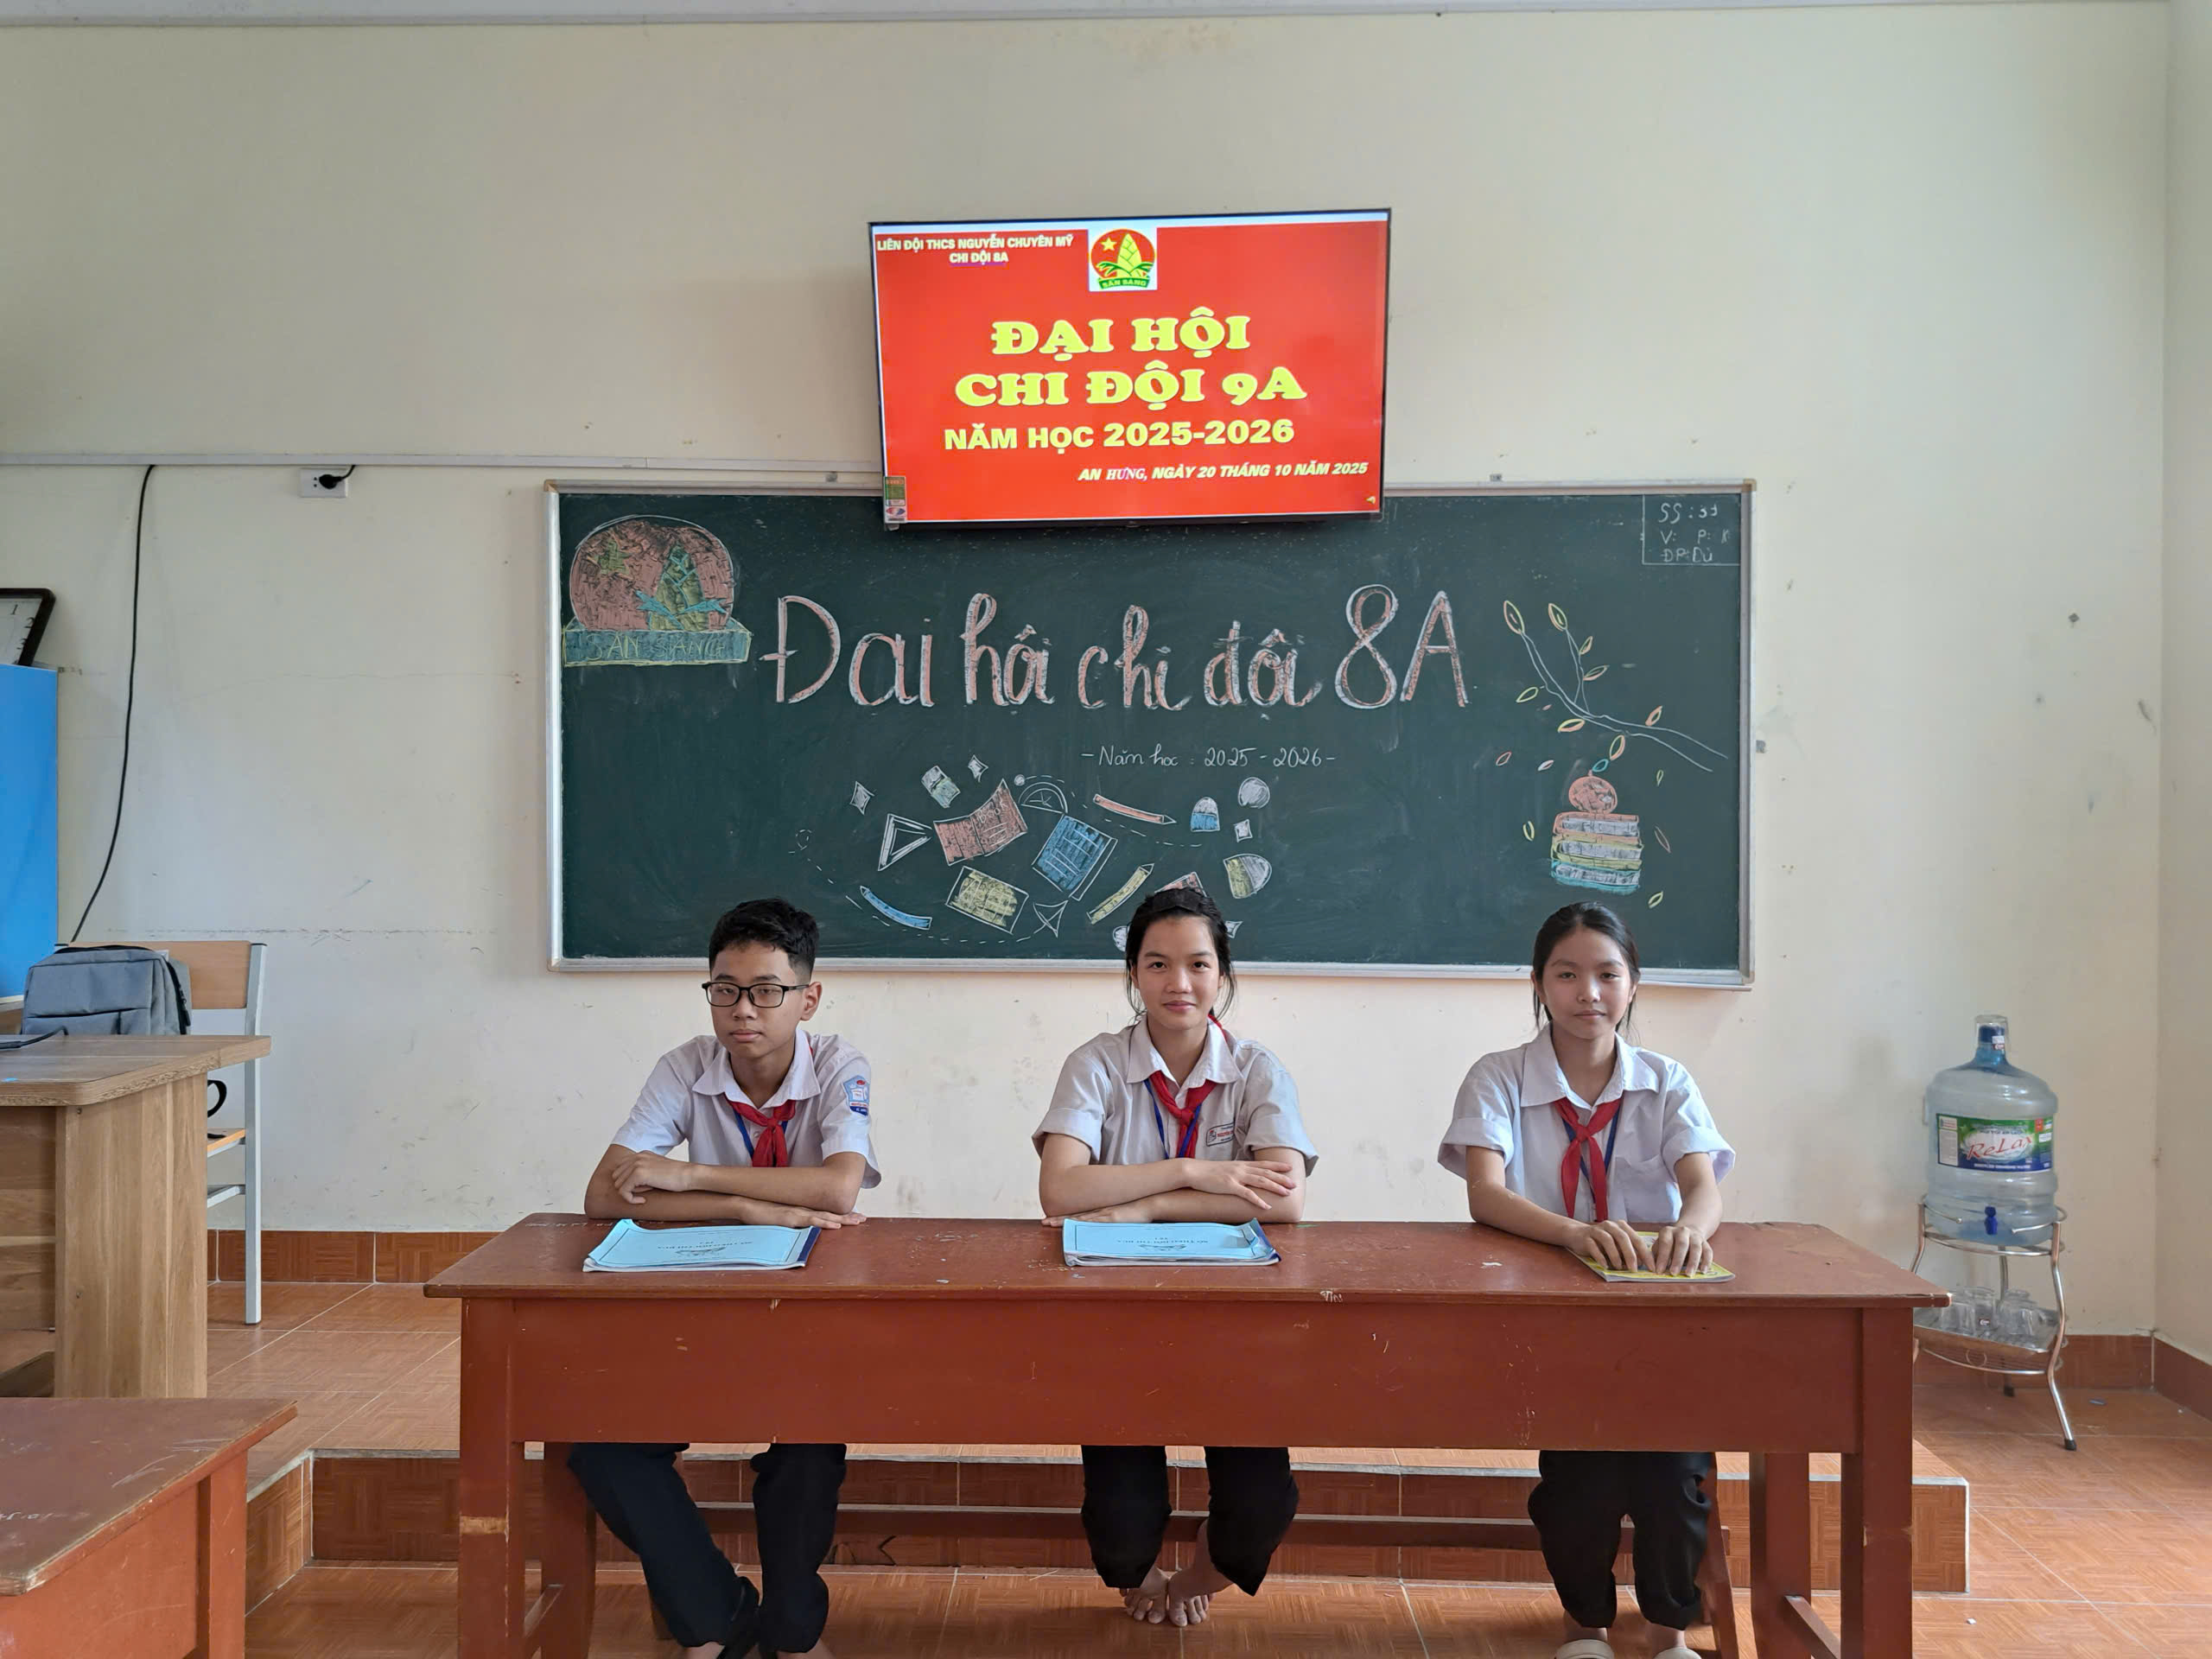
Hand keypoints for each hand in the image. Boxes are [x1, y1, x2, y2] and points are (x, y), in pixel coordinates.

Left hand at [608, 1149, 694, 1202]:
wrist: (689, 1175)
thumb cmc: (677, 1176)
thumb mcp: (657, 1169)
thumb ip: (644, 1171)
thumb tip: (630, 1186)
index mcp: (641, 1154)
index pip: (620, 1169)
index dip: (627, 1182)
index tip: (639, 1189)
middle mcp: (637, 1157)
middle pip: (616, 1177)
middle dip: (626, 1187)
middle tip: (642, 1192)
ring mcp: (637, 1164)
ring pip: (618, 1184)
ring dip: (629, 1193)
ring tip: (645, 1194)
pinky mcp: (639, 1174)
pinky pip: (623, 1191)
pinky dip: (630, 1199)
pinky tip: (642, 1200)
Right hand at [733, 1198, 865, 1228]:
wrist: (747, 1204)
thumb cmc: (761, 1212)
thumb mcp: (780, 1218)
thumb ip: (791, 1221)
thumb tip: (800, 1227)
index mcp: (801, 1211)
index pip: (825, 1213)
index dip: (840, 1215)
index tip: (854, 1216)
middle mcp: (802, 1210)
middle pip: (829, 1213)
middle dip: (847, 1217)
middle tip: (863, 1218)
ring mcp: (797, 1213)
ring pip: (824, 1216)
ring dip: (841, 1220)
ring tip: (856, 1221)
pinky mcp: (790, 1218)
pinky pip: (810, 1221)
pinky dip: (824, 1223)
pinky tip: (835, 1226)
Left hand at [1044, 1201, 1154, 1224]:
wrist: (1150, 1203)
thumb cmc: (1138, 1210)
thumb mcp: (1122, 1216)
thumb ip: (1113, 1220)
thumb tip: (1108, 1227)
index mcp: (1101, 1211)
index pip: (1079, 1215)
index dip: (1064, 1218)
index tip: (1051, 1220)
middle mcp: (1100, 1211)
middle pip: (1075, 1216)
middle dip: (1058, 1220)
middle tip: (1043, 1223)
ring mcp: (1104, 1214)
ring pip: (1080, 1219)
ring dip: (1064, 1222)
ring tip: (1049, 1224)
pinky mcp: (1112, 1218)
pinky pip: (1093, 1223)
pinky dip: (1082, 1225)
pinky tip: (1072, 1227)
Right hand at [1178, 1156, 1297, 1211]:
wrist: (1193, 1171)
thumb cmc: (1207, 1172)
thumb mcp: (1225, 1170)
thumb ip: (1236, 1173)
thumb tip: (1244, 1179)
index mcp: (1241, 1165)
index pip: (1263, 1164)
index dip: (1277, 1166)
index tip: (1289, 1168)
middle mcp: (1241, 1169)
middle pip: (1266, 1172)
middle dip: (1282, 1178)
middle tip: (1294, 1183)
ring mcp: (1236, 1177)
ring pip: (1260, 1181)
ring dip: (1275, 1187)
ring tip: (1286, 1193)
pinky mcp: (1229, 1186)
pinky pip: (1247, 1194)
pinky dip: (1258, 1200)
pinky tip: (1266, 1205)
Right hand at [1567, 1218, 1652, 1271]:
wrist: (1577, 1235)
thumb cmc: (1601, 1242)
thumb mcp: (1617, 1246)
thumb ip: (1628, 1252)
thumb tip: (1641, 1264)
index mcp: (1621, 1227)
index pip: (1637, 1239)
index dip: (1645, 1254)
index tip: (1651, 1267)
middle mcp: (1610, 1225)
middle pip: (1623, 1238)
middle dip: (1630, 1255)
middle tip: (1634, 1269)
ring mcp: (1597, 1230)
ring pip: (1608, 1240)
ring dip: (1615, 1255)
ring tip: (1618, 1267)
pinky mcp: (1586, 1237)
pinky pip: (1593, 1246)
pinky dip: (1600, 1257)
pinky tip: (1605, 1266)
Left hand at [1648, 1221, 1711, 1275]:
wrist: (1687, 1232)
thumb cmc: (1670, 1243)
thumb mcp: (1660, 1245)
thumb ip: (1656, 1255)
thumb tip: (1653, 1268)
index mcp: (1668, 1231)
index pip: (1665, 1243)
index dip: (1662, 1257)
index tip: (1659, 1270)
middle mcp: (1682, 1231)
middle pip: (1682, 1245)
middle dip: (1677, 1260)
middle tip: (1673, 1273)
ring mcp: (1695, 1236)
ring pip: (1696, 1248)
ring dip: (1692, 1262)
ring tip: (1688, 1274)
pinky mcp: (1705, 1242)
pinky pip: (1708, 1251)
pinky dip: (1706, 1261)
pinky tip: (1703, 1271)